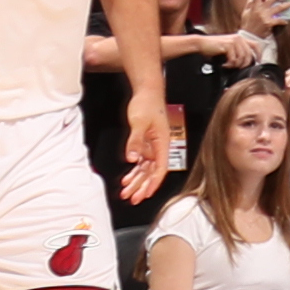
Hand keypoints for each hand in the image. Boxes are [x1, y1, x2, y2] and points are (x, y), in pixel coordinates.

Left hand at [119, 81, 173, 202]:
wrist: (147, 91)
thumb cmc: (148, 103)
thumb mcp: (139, 122)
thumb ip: (135, 141)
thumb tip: (132, 158)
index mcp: (163, 142)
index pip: (160, 168)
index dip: (153, 183)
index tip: (146, 194)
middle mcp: (159, 146)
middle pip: (152, 172)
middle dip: (142, 186)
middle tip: (133, 199)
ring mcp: (152, 145)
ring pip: (145, 169)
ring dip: (136, 181)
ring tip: (127, 192)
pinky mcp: (145, 142)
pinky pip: (141, 162)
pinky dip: (134, 171)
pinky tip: (127, 179)